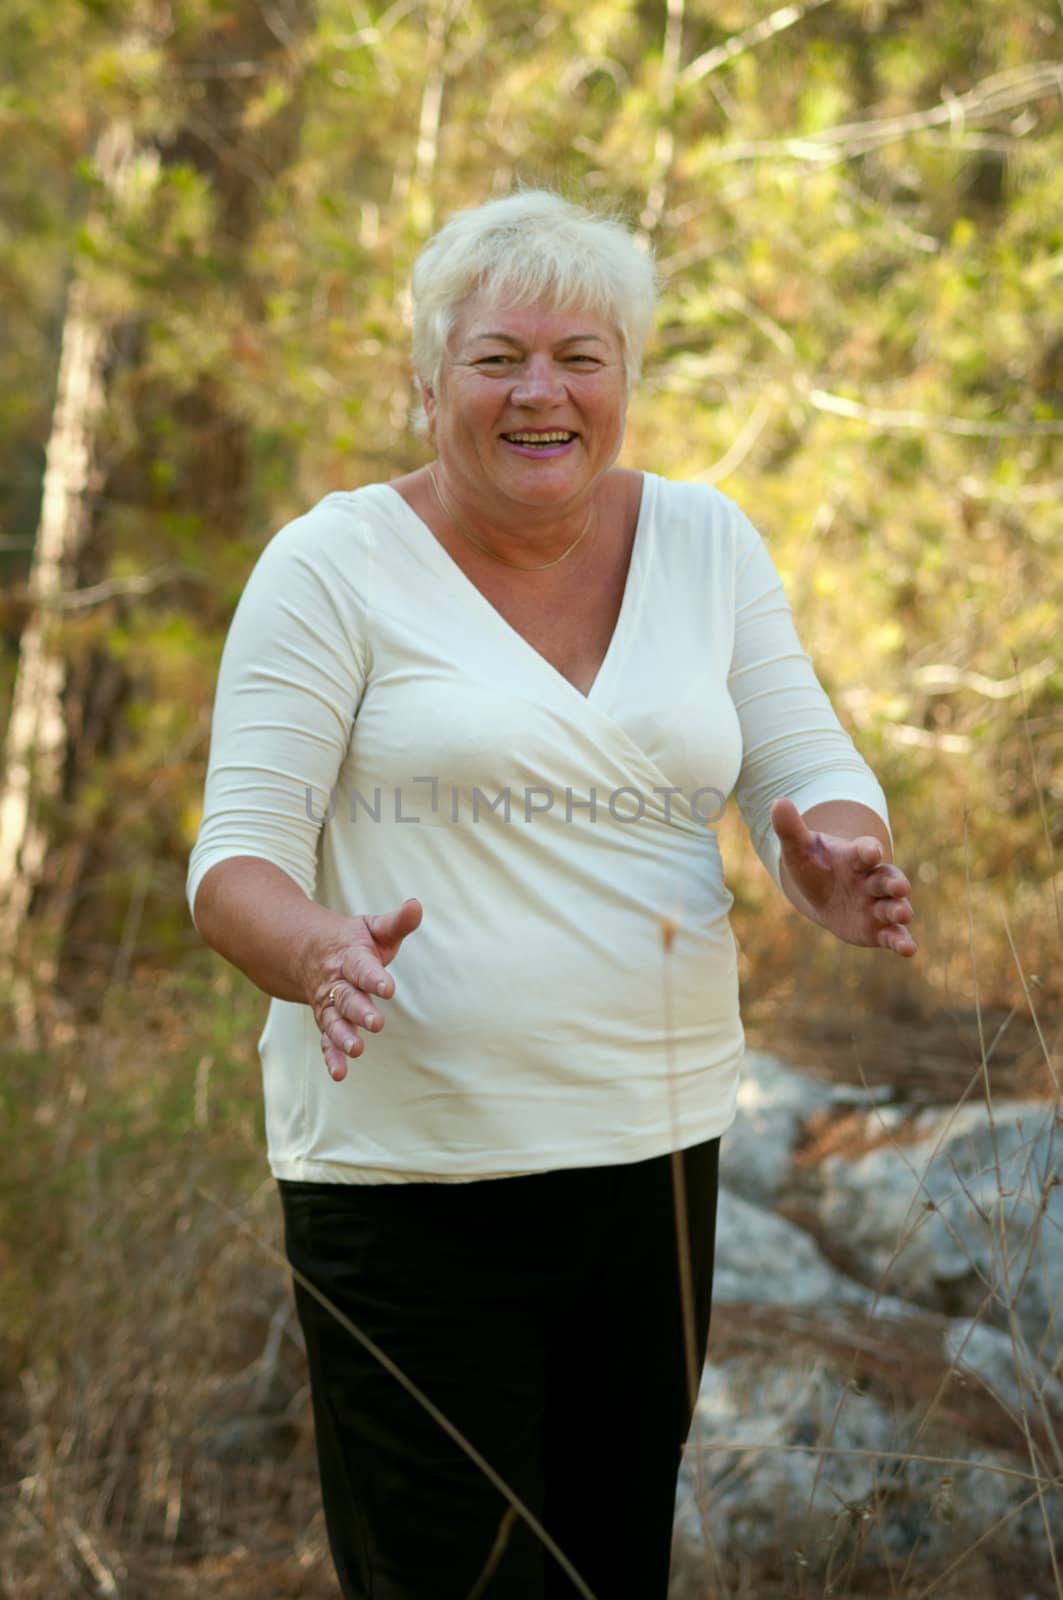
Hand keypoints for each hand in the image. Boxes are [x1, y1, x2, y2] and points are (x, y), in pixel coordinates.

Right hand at [309, 898, 423, 1079]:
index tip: (388, 988)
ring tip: (356, 1049)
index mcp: (350, 957)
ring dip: (342, 1036)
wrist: (308, 950)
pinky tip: (339, 1073)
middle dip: (360, 1011)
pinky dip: (331, 1056)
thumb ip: (397, 922)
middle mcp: (336, 982)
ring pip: (333, 1021)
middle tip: (377, 1023)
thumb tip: (416, 905)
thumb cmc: (354, 941)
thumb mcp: (374, 927)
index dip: (374, 977)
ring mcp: (328, 1003)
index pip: (362, 967)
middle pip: (346, 998)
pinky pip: (326, 1039)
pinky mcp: (326, 1019)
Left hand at [771, 797, 915, 956]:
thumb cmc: (814, 867)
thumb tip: (778, 802)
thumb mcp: (799, 849)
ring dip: (900, 910)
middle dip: (894, 882)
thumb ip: (791, 829)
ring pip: (894, 906)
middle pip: (887, 878)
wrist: (823, 895)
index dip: (869, 850)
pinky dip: (901, 941)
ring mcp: (878, 905)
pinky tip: (908, 950)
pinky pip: (893, 935)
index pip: (866, 851)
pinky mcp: (879, 929)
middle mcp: (872, 880)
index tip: (872, 851)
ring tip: (904, 914)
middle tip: (901, 887)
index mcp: (855, 857)